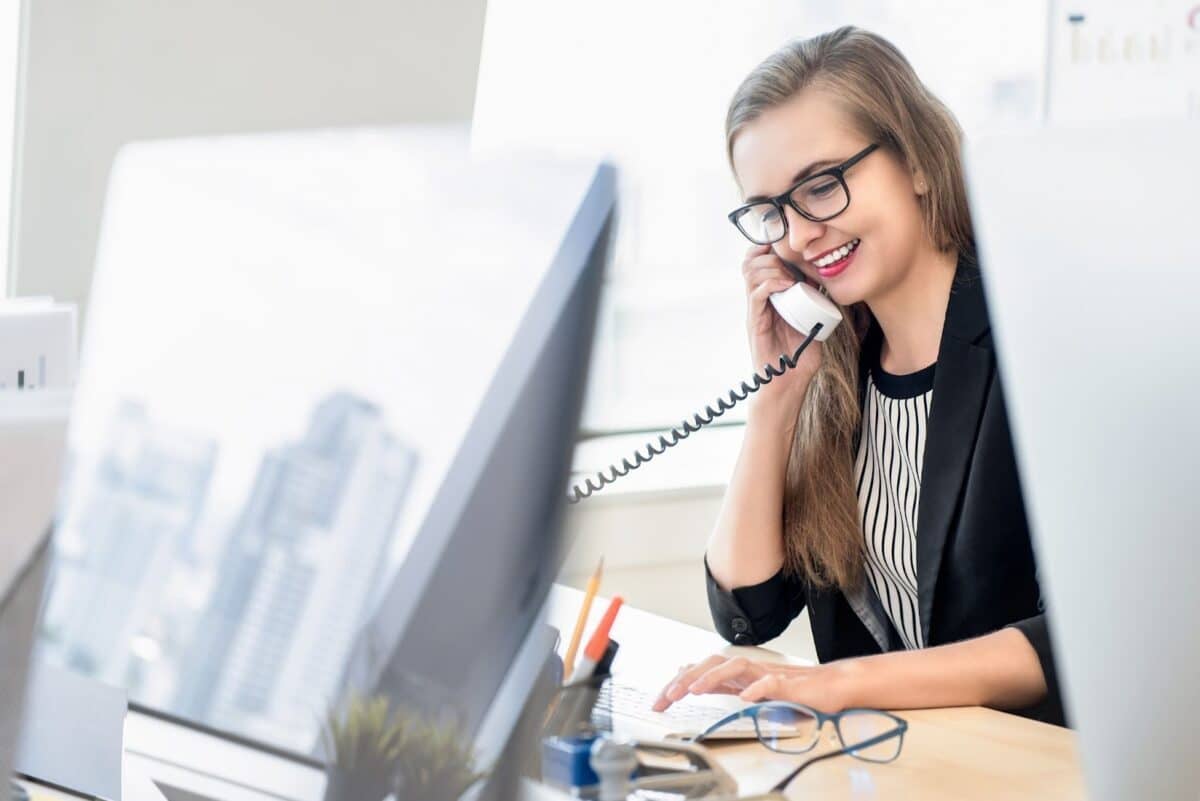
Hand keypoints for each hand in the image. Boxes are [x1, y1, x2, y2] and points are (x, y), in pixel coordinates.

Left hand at [652, 654, 849, 711]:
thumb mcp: (750, 688)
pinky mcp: (790, 684)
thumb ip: (724, 684)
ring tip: (695, 689)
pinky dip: (757, 688)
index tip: (659, 700)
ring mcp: (769, 674)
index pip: (703, 672)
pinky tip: (746, 697)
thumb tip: (694, 681)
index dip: (678, 683)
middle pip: (713, 664)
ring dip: (713, 677)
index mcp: (739, 673)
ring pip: (736, 667)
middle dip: (686, 678)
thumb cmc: (793, 688)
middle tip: (666, 697)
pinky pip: (772, 683)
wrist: (832, 685)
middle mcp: (750, 669)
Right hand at [741, 244, 822, 411]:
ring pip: (751, 272)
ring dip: (773, 267)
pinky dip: (772, 283)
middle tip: (793, 263)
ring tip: (791, 276)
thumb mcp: (813, 321)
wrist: (789, 382)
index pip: (759, 261)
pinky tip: (788, 285)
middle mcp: (758, 300)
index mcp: (770, 297)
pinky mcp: (754, 322)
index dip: (770, 248)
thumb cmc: (801, 356)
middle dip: (772, 254)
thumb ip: (816, 302)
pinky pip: (756, 293)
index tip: (790, 247)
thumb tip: (831, 283)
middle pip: (751, 261)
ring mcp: (755, 310)